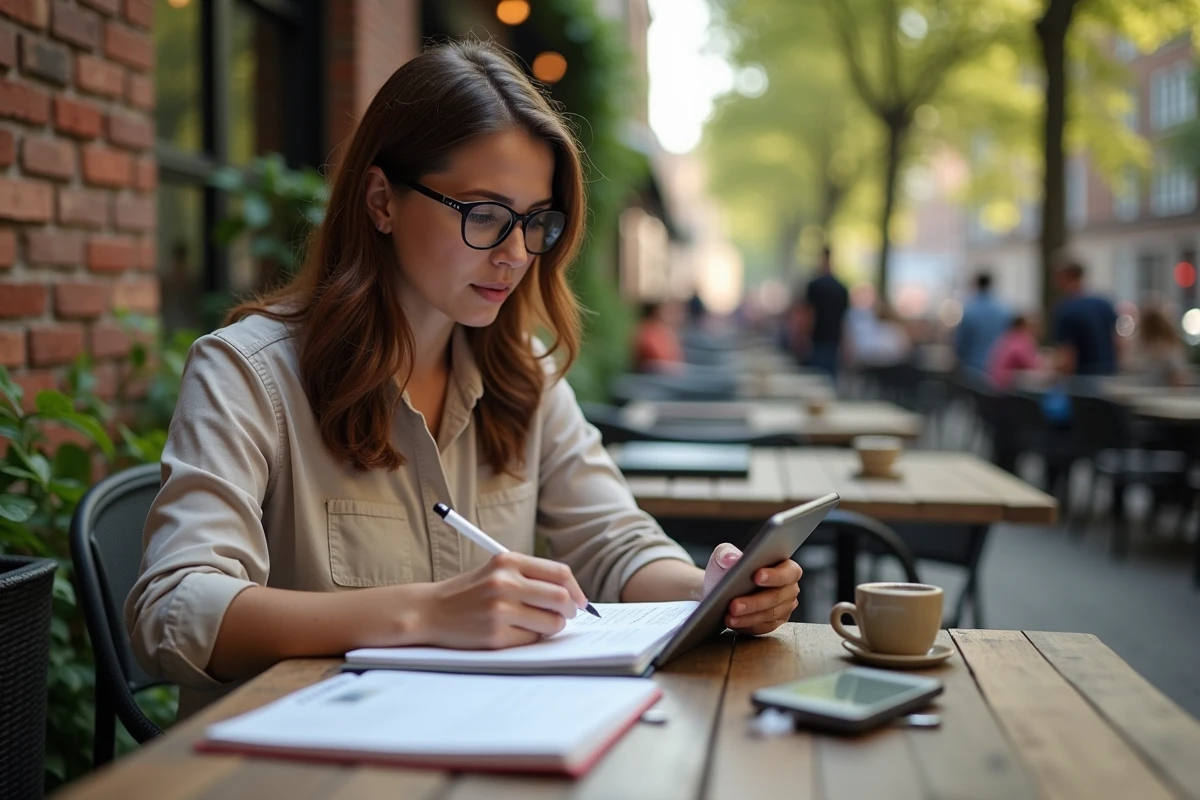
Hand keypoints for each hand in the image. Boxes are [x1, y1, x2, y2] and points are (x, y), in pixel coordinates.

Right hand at [416, 552, 589, 649]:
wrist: (429, 611)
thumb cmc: (468, 592)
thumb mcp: (496, 571)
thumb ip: (530, 577)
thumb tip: (571, 596)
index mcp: (508, 561)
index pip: (559, 573)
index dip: (576, 590)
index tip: (580, 601)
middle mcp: (504, 583)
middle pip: (560, 598)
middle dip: (570, 610)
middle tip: (567, 616)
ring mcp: (499, 610)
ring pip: (551, 623)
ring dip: (553, 627)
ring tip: (540, 626)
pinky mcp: (495, 636)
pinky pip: (532, 640)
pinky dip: (532, 639)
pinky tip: (517, 633)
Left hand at [703, 543, 801, 635]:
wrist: (721, 591)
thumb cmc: (728, 570)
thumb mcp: (724, 556)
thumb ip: (726, 554)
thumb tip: (730, 559)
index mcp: (785, 567)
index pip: (788, 571)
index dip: (774, 575)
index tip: (756, 576)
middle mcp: (789, 588)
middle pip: (777, 596)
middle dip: (754, 602)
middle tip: (734, 605)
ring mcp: (784, 607)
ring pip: (770, 614)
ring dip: (748, 617)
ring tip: (730, 616)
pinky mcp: (773, 622)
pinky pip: (763, 627)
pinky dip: (747, 625)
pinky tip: (734, 623)